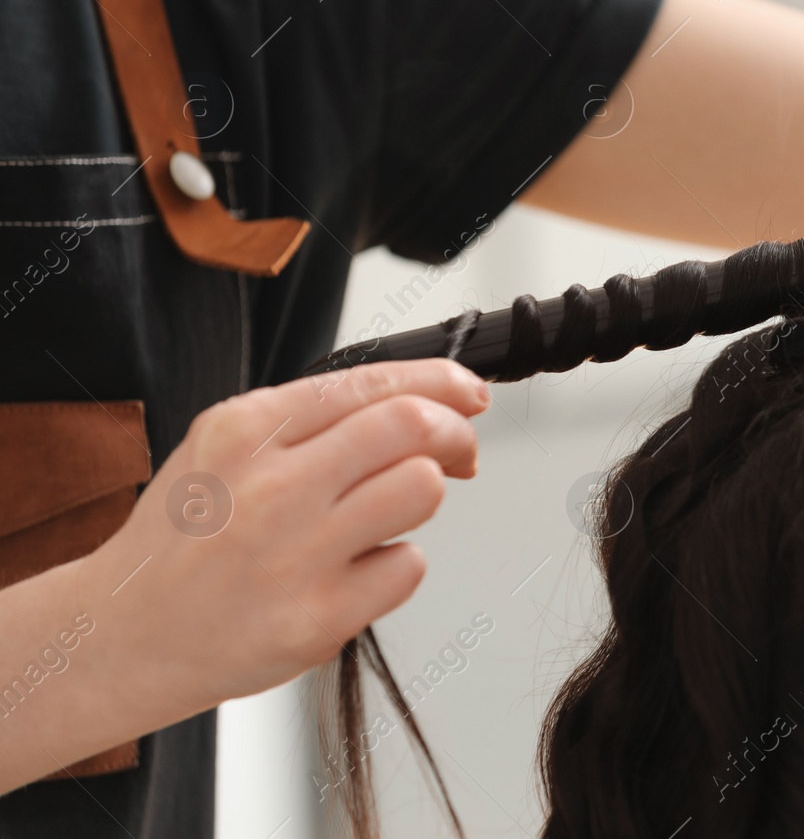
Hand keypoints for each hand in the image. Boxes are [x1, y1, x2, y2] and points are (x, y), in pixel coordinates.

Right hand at [84, 359, 488, 717]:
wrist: (120, 636)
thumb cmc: (184, 541)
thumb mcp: (224, 449)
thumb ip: (313, 421)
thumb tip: (421, 403)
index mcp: (246, 429)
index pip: (373, 381)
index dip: (442, 382)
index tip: (469, 393)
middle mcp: (271, 485)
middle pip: (412, 425)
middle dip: (455, 433)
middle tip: (459, 452)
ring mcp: (295, 554)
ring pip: (422, 489)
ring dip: (425, 496)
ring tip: (386, 516)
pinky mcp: (317, 618)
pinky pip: (408, 567)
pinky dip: (396, 565)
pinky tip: (351, 573)